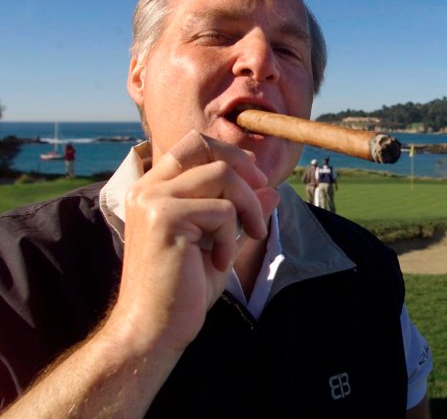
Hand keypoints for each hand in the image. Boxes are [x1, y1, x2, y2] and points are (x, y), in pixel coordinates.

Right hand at [106, 131, 279, 353]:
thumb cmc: (183, 290)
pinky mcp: (164, 218)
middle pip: (203, 145)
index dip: (229, 154)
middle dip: (242, 168)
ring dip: (247, 206)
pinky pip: (222, 210)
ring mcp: (152, 200)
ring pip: (221, 174)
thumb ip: (241, 213)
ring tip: (248, 237)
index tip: (255, 182)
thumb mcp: (221, 242)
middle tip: (261, 198)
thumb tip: (272, 188)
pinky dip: (232, 237)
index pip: (192, 145)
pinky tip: (219, 263)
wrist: (153, 330)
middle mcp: (147, 188)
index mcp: (152, 189)